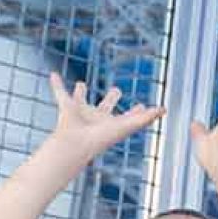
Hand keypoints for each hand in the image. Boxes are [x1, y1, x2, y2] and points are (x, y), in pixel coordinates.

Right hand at [48, 73, 164, 154]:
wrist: (76, 144)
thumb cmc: (103, 138)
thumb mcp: (129, 125)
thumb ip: (146, 118)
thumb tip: (164, 109)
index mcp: (112, 123)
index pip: (127, 116)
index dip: (136, 112)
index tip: (142, 106)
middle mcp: (97, 118)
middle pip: (105, 107)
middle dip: (111, 98)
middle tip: (116, 90)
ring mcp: (81, 113)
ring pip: (81, 100)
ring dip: (80, 92)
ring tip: (81, 84)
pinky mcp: (66, 107)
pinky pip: (60, 92)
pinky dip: (56, 84)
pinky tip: (53, 74)